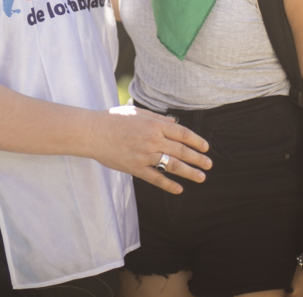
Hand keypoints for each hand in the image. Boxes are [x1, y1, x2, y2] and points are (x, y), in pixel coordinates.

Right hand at [92, 105, 210, 194]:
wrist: (93, 133)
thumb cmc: (113, 119)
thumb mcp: (137, 112)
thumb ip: (158, 118)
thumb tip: (175, 123)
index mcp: (155, 125)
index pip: (183, 134)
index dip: (197, 141)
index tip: (205, 147)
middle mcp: (153, 140)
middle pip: (182, 150)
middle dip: (198, 158)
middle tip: (209, 165)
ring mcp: (145, 155)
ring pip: (173, 165)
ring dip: (189, 172)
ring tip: (201, 177)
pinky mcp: (136, 168)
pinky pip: (156, 178)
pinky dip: (169, 184)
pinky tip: (179, 189)